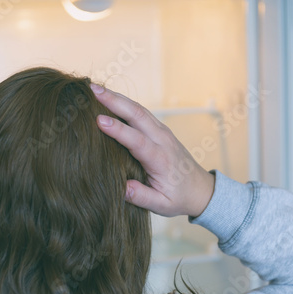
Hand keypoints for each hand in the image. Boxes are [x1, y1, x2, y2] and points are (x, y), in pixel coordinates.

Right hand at [90, 84, 214, 217]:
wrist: (200, 189)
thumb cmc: (179, 198)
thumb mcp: (162, 205)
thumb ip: (142, 197)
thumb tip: (121, 188)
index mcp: (161, 160)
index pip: (138, 141)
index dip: (118, 130)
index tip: (99, 120)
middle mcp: (163, 141)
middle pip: (138, 115)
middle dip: (114, 101)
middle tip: (92, 90)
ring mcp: (163, 132)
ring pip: (139, 109)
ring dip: (118, 97)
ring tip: (95, 88)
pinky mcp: (160, 130)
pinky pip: (142, 113)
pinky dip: (125, 103)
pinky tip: (110, 98)